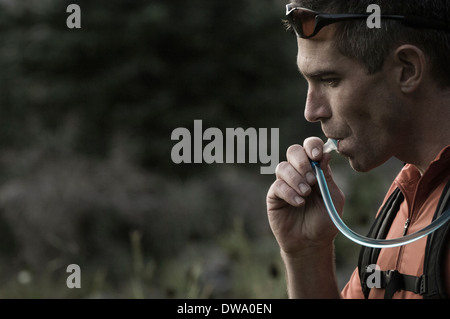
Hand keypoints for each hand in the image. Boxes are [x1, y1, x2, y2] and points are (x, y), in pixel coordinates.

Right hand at [266, 137, 344, 255]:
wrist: (311, 243)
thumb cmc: (325, 221)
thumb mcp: (334, 198)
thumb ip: (328, 177)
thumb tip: (324, 154)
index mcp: (315, 169)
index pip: (310, 147)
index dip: (312, 146)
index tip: (317, 156)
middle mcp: (298, 173)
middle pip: (293, 151)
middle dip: (302, 161)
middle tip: (311, 179)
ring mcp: (285, 183)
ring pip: (283, 167)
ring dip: (296, 179)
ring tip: (306, 194)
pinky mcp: (274, 196)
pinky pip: (278, 186)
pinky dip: (289, 193)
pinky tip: (299, 203)